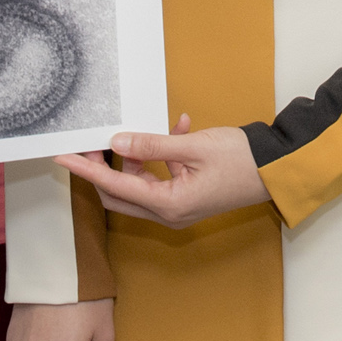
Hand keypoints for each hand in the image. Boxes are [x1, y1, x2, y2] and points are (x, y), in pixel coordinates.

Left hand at [56, 114, 270, 228]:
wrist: (278, 169)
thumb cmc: (242, 160)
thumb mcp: (193, 147)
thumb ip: (152, 144)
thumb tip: (116, 143)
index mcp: (169, 205)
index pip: (114, 186)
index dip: (86, 171)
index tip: (63, 157)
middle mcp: (169, 213)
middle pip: (119, 192)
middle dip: (103, 166)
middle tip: (92, 141)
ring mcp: (178, 207)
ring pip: (139, 183)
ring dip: (138, 155)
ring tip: (150, 127)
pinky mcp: (187, 197)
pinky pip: (161, 177)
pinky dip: (162, 155)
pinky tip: (177, 128)